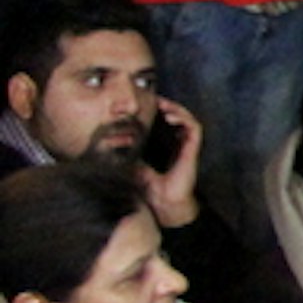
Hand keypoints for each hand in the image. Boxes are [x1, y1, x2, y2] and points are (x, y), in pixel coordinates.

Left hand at [138, 97, 203, 231]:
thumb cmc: (149, 188)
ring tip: (163, 104)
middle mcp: (179, 143)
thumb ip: (126, 155)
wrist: (162, 204)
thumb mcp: (132, 166)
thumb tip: (108, 145)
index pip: (167, 123)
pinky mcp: (193, 150)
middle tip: (154, 98)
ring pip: (187, 119)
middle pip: (178, 117)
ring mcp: (187, 146)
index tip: (146, 103)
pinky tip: (171, 117)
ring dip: (176, 109)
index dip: (159, 111)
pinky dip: (184, 119)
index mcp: (167, 145)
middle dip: (168, 106)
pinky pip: (194, 128)